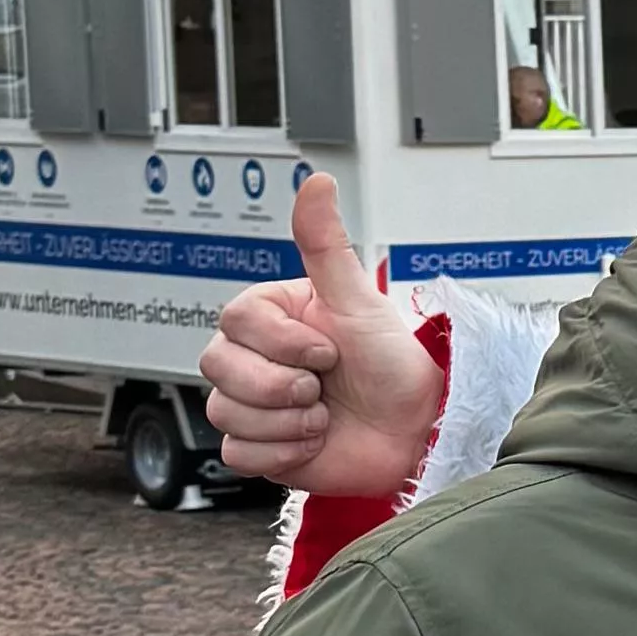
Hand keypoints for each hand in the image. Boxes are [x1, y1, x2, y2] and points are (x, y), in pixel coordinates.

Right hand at [197, 173, 443, 493]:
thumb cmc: (394, 366)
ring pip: (227, 413)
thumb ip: (327, 246)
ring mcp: (257, 405)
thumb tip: (316, 182)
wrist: (417, 431)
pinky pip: (238, 453)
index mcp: (270, 319)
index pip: (235, 323)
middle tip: (324, 389)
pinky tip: (313, 442)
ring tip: (324, 416)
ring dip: (286, 422)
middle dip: (281, 386)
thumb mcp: (360, 301)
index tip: (328, 353)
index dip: (283, 345)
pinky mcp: (263, 448)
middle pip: (219, 368)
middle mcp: (256, 360)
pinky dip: (280, 453)